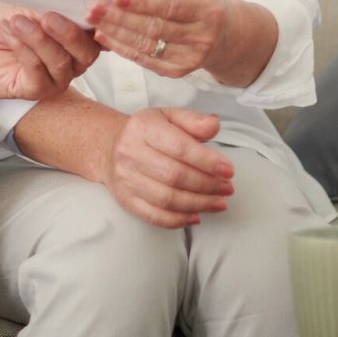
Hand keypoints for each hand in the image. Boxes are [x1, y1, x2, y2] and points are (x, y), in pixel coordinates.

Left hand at [0, 5, 99, 106]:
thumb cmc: (2, 23)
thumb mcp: (27, 7)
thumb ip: (50, 9)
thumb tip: (72, 8)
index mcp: (76, 38)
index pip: (98, 34)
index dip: (99, 22)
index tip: (90, 7)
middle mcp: (71, 60)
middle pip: (87, 53)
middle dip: (70, 34)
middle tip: (48, 17)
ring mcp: (54, 78)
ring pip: (61, 62)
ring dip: (38, 39)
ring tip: (17, 22)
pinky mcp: (33, 90)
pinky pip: (38, 73)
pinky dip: (25, 50)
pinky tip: (10, 35)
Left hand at [87, 0, 228, 78]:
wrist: (226, 37)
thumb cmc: (202, 5)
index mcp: (207, 10)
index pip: (171, 6)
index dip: (143, 2)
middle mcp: (201, 36)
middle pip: (154, 27)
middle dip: (120, 17)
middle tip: (94, 7)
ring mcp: (191, 58)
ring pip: (146, 45)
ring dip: (115, 32)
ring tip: (94, 20)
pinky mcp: (178, 71)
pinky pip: (144, 60)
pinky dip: (121, 48)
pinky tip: (104, 36)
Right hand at [100, 107, 234, 228]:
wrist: (109, 146)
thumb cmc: (146, 132)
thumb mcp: (168, 116)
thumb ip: (193, 120)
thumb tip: (214, 124)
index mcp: (143, 128)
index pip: (179, 147)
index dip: (207, 161)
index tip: (228, 170)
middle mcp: (130, 153)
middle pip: (174, 176)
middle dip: (207, 185)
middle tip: (227, 188)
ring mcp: (126, 178)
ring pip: (166, 199)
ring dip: (198, 204)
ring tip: (219, 203)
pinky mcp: (125, 199)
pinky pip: (154, 216)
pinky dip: (178, 220)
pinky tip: (196, 216)